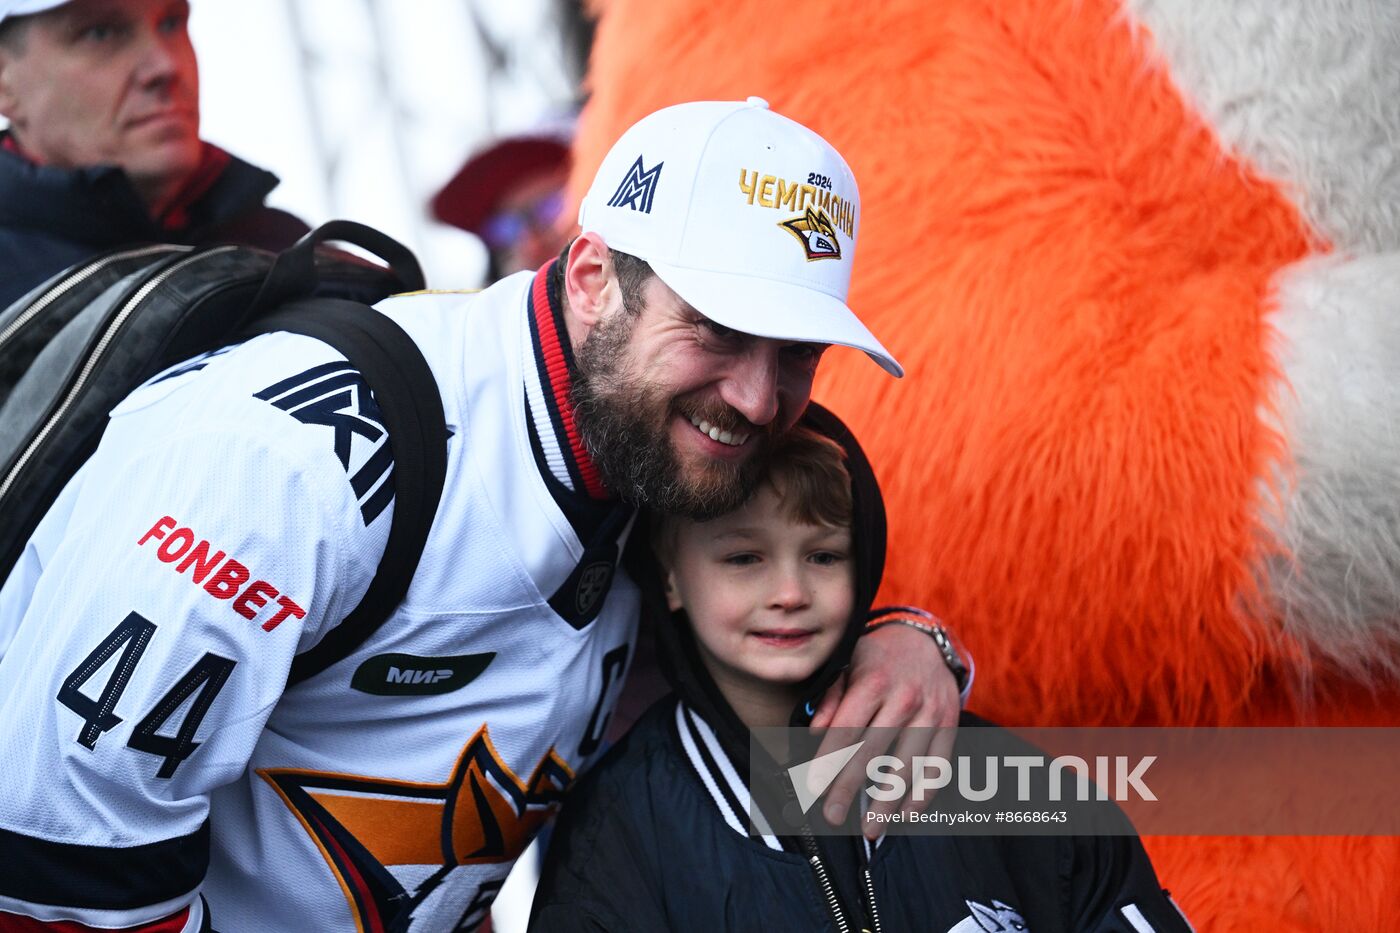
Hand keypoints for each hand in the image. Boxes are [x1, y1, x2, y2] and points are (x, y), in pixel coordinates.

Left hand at [809, 622, 960, 837]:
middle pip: (872, 753)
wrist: (925, 641)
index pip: (846, 729)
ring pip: (907, 766)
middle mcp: (904, 699)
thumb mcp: (846, 664)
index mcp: (873, 682)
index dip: (828, 761)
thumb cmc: (876, 657)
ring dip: (887, 802)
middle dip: (849, 789)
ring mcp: (931, 714)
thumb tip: (814, 734)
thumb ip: (829, 699)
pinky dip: (923, 794)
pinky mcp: (950, 726)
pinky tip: (905, 814)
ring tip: (870, 829)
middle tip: (832, 817)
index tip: (812, 788)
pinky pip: (938, 767)